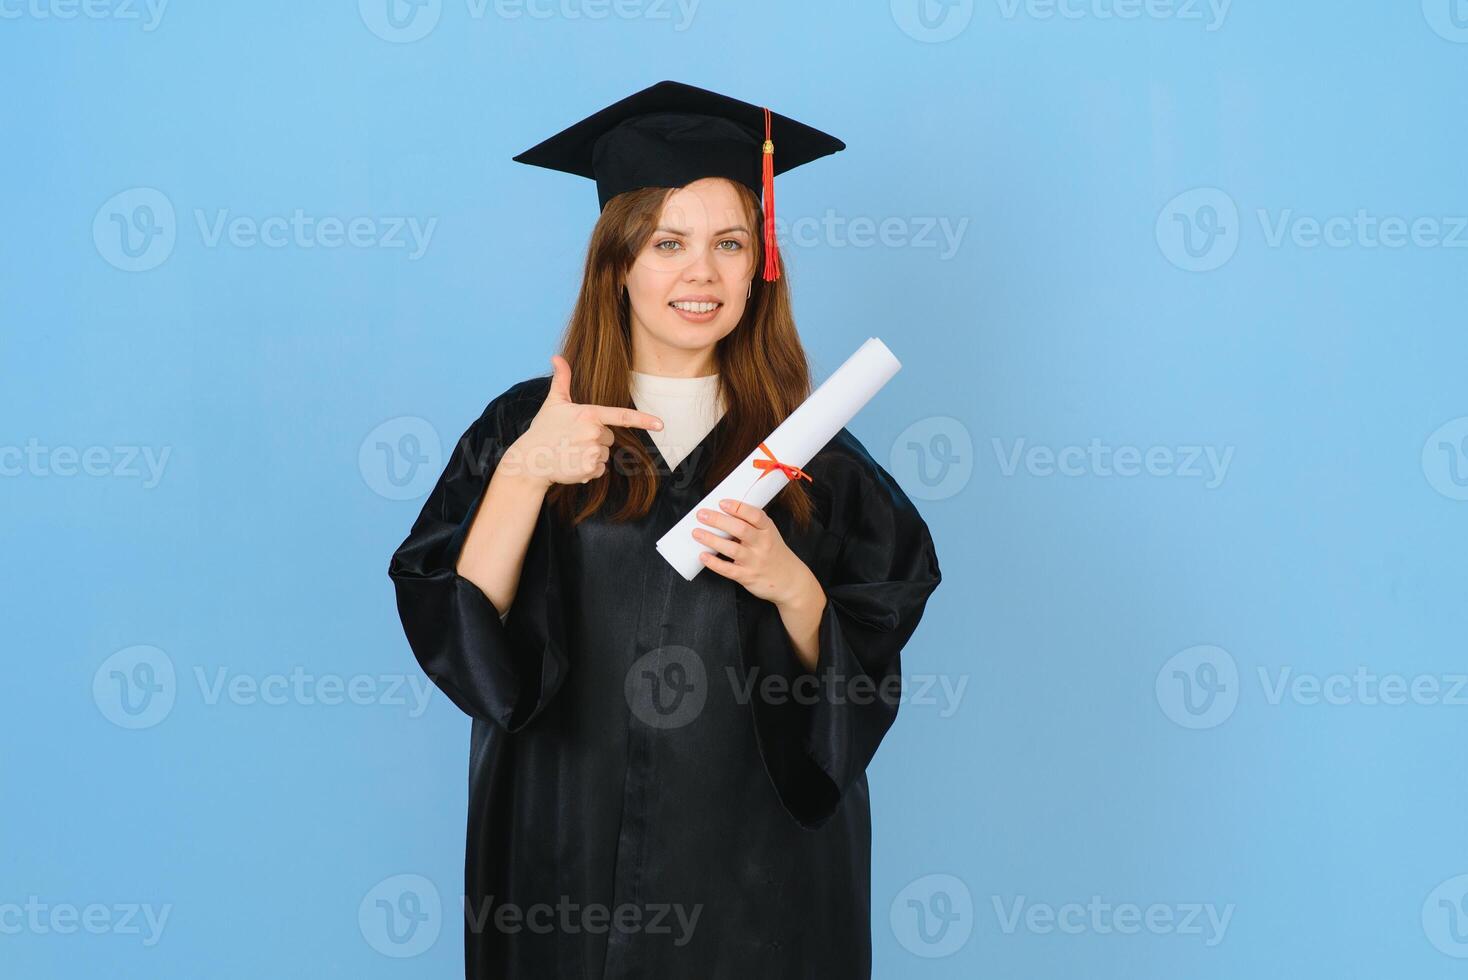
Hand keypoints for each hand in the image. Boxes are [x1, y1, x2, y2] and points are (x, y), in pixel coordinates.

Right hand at [502, 355, 662, 488]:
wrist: (530, 460)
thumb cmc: (543, 429)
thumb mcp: (553, 402)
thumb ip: (561, 379)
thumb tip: (557, 357)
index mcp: (589, 415)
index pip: (621, 416)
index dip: (644, 420)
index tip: (661, 424)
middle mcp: (593, 433)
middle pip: (609, 436)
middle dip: (595, 438)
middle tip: (573, 439)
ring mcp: (592, 453)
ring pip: (604, 453)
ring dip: (592, 454)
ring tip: (570, 452)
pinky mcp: (590, 470)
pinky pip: (600, 469)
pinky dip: (589, 469)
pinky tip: (572, 463)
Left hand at [692, 499, 819, 606]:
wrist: (790, 581)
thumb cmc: (774, 554)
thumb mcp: (769, 534)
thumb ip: (751, 525)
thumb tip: (723, 513)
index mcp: (768, 530)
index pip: (755, 515)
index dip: (738, 507)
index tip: (722, 502)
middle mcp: (762, 544)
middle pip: (740, 529)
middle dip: (719, 520)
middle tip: (702, 515)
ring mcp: (755, 561)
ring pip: (732, 549)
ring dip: (712, 540)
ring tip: (697, 533)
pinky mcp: (747, 576)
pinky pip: (728, 569)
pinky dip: (714, 563)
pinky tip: (703, 556)